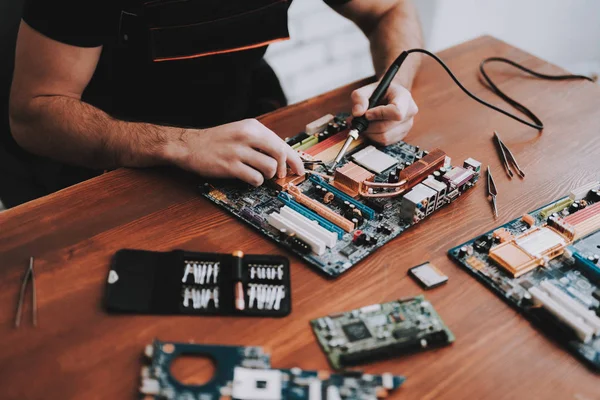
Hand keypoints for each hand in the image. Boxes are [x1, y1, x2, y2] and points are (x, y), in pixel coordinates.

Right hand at [170, 119, 304, 186]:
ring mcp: (238, 151)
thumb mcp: (240, 132)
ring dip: (268, 175)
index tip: (300, 169)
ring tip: (258, 174)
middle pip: (280, 154)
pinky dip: (256, 181)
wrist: (189, 145)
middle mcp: (247, 136)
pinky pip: (255, 178)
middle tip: (279, 175)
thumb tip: (285, 157)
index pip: (282, 143)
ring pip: (269, 167)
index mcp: (252, 126)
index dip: (295, 159)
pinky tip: (249, 178)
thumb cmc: (217, 141)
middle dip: (284, 168)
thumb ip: (261, 141)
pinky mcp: (230, 166)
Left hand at [351, 81, 417, 144]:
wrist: (389, 96)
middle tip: (358, 120)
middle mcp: (409, 112)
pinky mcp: (401, 135)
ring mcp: (407, 126)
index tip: (367, 114)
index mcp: (404, 97)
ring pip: (384, 137)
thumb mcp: (367, 89)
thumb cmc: (379, 92)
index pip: (396, 112)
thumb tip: (358, 113)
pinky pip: (385, 142)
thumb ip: (359, 98)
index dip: (379, 115)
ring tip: (363, 124)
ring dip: (369, 133)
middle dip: (369, 126)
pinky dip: (373, 137)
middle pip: (386, 127)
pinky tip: (370, 129)